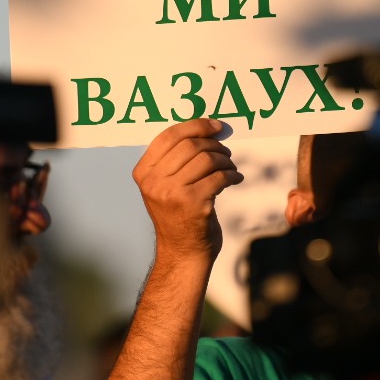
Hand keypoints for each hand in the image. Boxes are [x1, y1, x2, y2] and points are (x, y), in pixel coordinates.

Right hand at [133, 119, 242, 265]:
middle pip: (190, 145)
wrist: (183, 253)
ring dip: (225, 160)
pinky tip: (235, 178)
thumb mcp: (164, 187)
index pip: (168, 136)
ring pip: (207, 159)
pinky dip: (232, 175)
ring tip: (230, 167)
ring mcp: (172, 193)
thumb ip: (173, 161)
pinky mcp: (194, 204)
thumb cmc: (178, 216)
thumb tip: (203, 130)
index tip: (215, 126)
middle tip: (226, 151)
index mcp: (144, 173)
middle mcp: (154, 182)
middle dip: (213, 144)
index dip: (195, 126)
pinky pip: (219, 177)